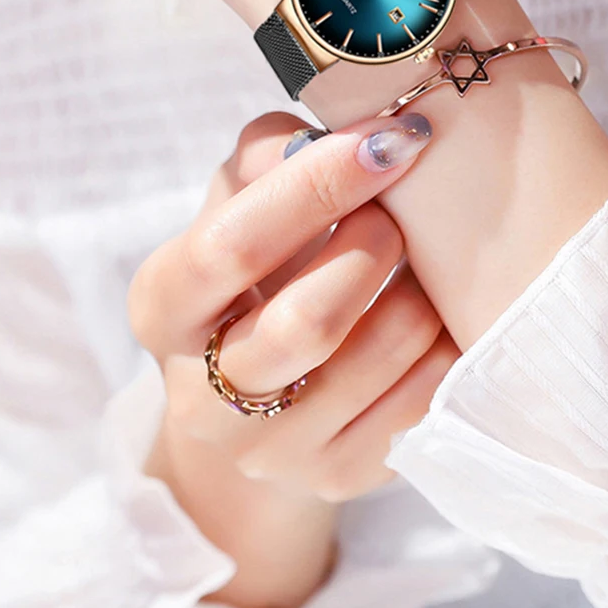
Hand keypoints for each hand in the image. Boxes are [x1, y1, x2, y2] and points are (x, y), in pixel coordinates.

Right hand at [129, 109, 456, 516]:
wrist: (250, 399)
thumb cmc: (249, 273)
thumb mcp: (235, 203)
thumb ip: (268, 155)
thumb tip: (328, 133)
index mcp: (162, 311)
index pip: (229, 248)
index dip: (313, 189)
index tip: (383, 142)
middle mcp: (205, 399)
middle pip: (307, 322)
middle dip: (372, 245)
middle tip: (396, 210)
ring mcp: (275, 451)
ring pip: (382, 354)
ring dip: (421, 287)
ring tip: (422, 254)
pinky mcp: (342, 474)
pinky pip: (426, 394)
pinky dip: (446, 335)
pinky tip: (435, 307)